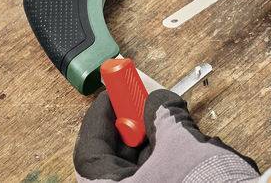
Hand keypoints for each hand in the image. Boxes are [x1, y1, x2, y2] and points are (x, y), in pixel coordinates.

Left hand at [74, 89, 258, 181]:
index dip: (102, 117)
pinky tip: (178, 138)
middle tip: (139, 102)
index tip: (112, 95)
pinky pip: (156, 178)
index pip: (90, 151)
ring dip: (149, 141)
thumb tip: (157, 99)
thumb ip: (163, 115)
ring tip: (165, 117)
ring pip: (136, 170)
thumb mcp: (180, 142)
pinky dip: (163, 158)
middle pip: (113, 160)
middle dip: (129, 126)